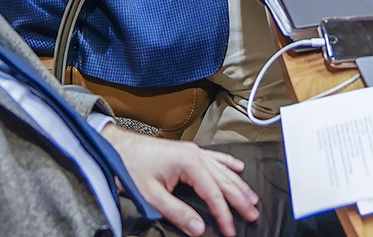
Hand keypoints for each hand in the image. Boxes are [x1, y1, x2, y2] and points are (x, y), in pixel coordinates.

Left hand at [101, 127, 258, 236]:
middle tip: (254, 215)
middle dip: (240, 199)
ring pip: (223, 170)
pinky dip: (228, 164)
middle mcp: (196, 155)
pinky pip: (215, 158)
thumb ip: (178, 213)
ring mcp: (193, 151)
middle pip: (224, 181)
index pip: (214, 194)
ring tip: (253, 199)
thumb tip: (200, 229)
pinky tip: (239, 168)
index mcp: (190, 164)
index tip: (231, 231)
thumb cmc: (132, 168)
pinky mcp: (188, 151)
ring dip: (239, 185)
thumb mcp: (152, 196)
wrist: (118, 145)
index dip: (224, 214)